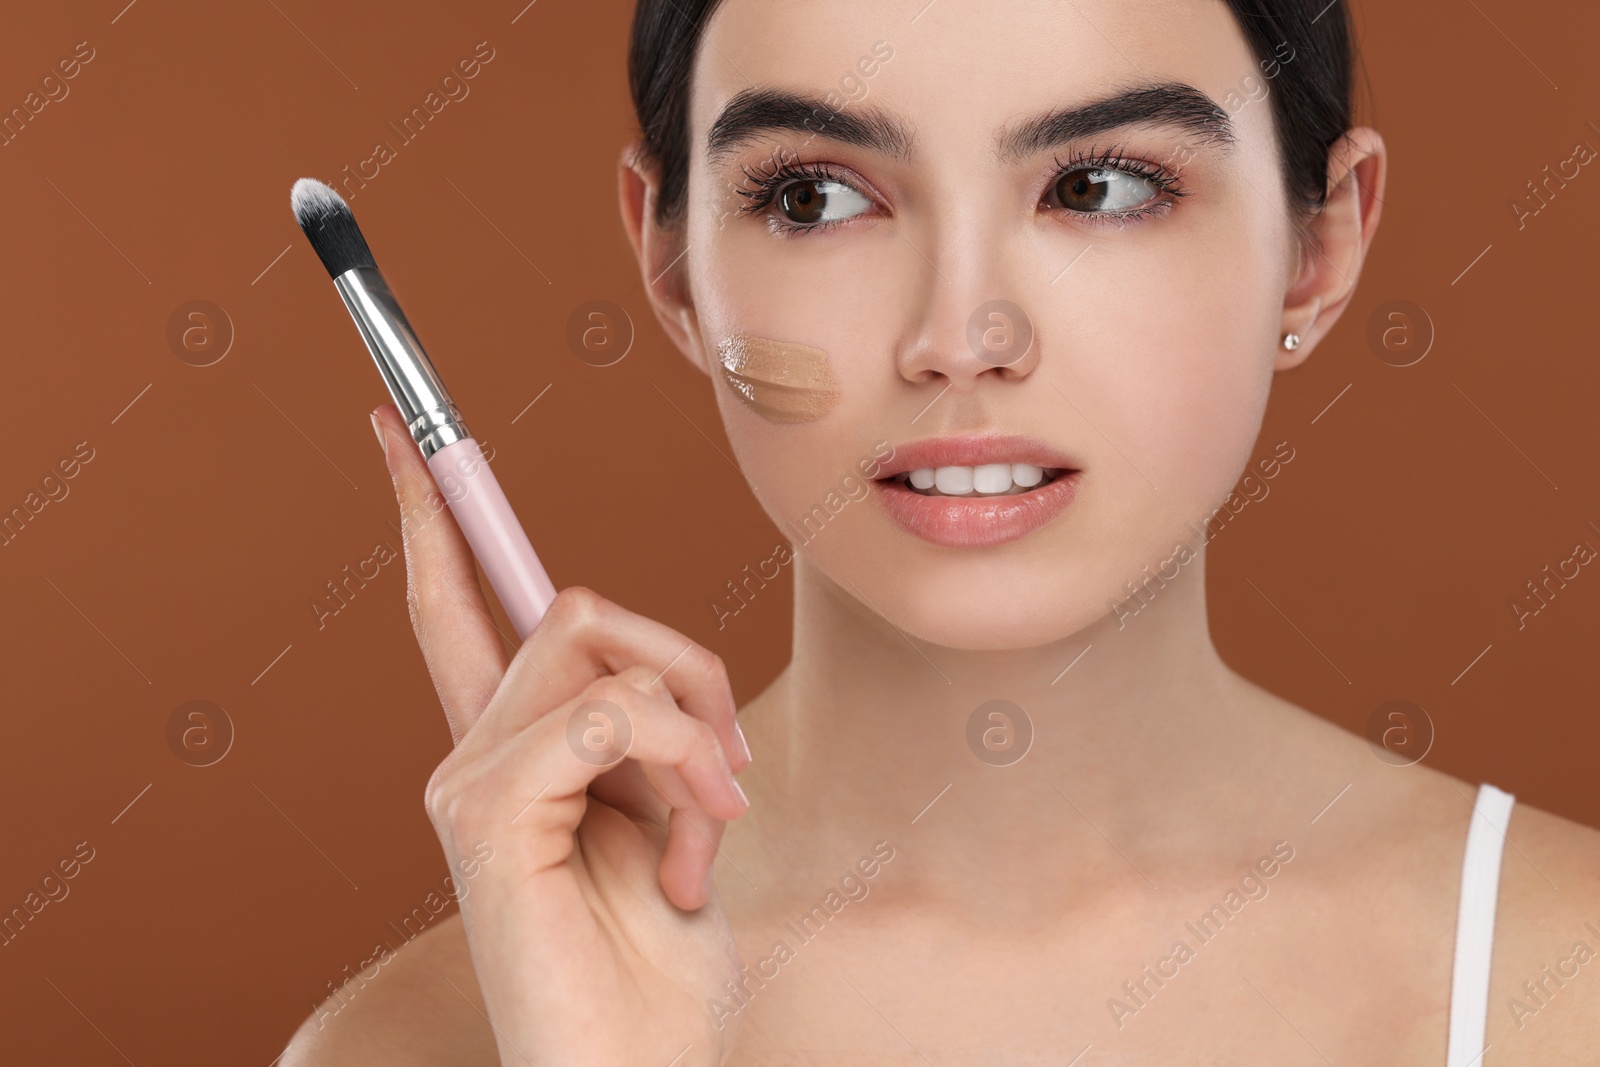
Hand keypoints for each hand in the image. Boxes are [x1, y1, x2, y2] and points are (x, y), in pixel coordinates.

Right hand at [372, 403, 752, 1066]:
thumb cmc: (659, 965)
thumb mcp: (668, 817)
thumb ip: (637, 729)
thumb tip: (651, 671)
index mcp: (513, 753)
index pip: (454, 604)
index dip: (432, 516)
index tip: (404, 431)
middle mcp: (472, 756)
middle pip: (571, 604)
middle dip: (684, 665)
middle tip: (725, 770)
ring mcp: (468, 783)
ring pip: (597, 645)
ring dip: (695, 726)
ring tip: (712, 825)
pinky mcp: (484, 814)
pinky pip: (607, 712)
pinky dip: (684, 766)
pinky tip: (692, 854)